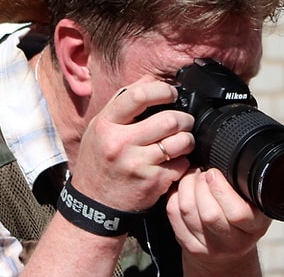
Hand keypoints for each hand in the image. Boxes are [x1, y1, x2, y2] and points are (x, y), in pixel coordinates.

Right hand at [69, 77, 194, 212]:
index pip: (138, 96)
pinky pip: (181, 164)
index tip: (171, 93)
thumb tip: (150, 79)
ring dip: (188, 138)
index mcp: (106, 125)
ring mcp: (137, 164)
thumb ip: (122, 102)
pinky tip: (176, 161)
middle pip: (168, 119)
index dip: (162, 90)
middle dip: (184, 118)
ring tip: (184, 139)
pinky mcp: (153, 182)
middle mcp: (120, 143)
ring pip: (180, 141)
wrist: (94, 204)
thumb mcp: (99, 128)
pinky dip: (184, 161)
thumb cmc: (98, 162)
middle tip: (185, 120)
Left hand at [166, 167, 270, 273]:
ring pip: (188, 211)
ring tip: (192, 176)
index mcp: (255, 227)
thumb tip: (224, 157)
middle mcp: (235, 243)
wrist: (230, 250)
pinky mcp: (191, 247)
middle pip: (209, 213)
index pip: (238, 213)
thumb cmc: (242, 215)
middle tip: (202, 172)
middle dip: (200, 184)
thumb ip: (245, 184)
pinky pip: (174, 215)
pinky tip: (182, 188)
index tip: (214, 172)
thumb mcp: (254, 201)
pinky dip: (174, 195)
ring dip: (186, 185)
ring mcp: (211, 248)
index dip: (221, 188)